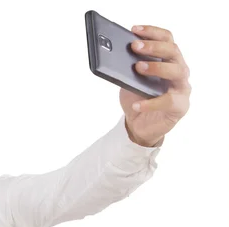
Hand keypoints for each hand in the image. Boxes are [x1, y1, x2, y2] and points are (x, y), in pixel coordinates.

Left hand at [120, 24, 190, 145]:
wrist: (138, 126)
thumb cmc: (136, 98)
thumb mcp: (128, 80)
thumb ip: (127, 68)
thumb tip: (115, 56)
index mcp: (168, 61)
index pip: (167, 40)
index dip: (152, 32)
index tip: (134, 30)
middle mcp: (179, 71)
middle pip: (173, 52)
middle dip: (154, 47)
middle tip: (135, 46)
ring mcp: (182, 89)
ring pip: (177, 71)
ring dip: (157, 67)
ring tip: (138, 67)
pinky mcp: (180, 107)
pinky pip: (168, 101)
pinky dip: (150, 102)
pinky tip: (136, 103)